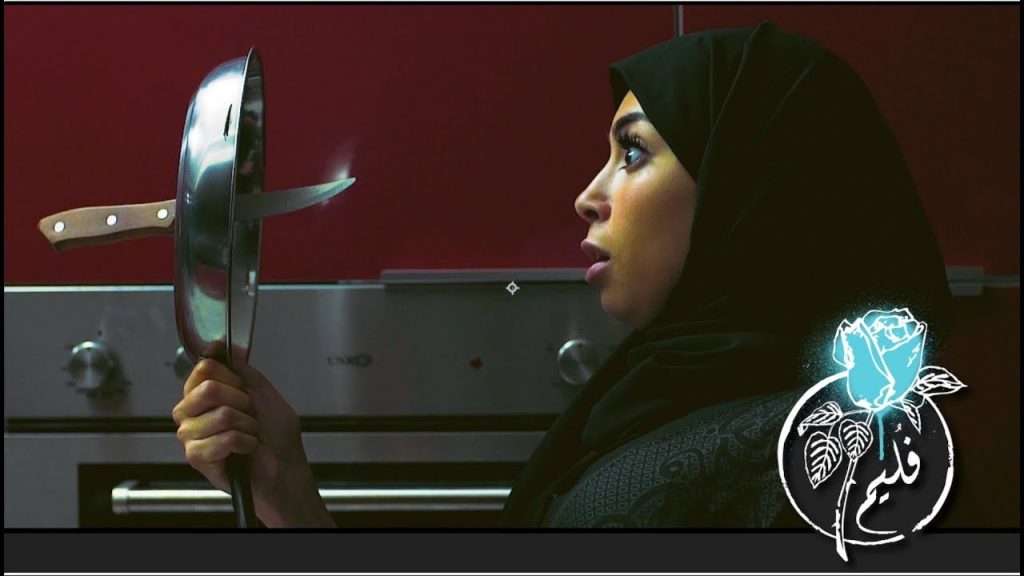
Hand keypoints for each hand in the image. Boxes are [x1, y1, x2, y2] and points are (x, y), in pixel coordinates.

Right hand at [172, 358, 334, 526]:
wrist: (284, 467)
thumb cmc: (276, 436)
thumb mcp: (263, 392)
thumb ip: (241, 368)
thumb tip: (222, 346)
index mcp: (205, 393)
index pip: (205, 367)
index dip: (232, 377)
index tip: (244, 390)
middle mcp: (192, 411)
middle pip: (208, 388)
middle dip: (242, 401)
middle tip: (250, 415)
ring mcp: (191, 434)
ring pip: (221, 414)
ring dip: (247, 425)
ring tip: (248, 434)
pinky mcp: (196, 456)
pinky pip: (223, 438)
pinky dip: (244, 443)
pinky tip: (244, 449)